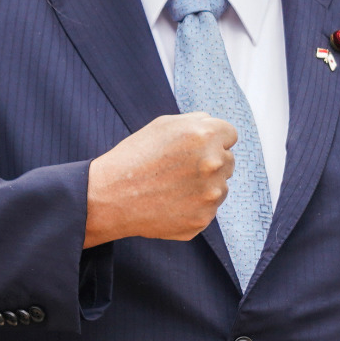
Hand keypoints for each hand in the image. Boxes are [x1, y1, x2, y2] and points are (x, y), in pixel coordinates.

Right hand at [83, 113, 236, 246]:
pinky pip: (208, 209)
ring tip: (172, 187)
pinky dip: (194, 207)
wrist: (109, 197)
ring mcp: (210, 194)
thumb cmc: (133, 157)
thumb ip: (197, 122)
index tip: (195, 148)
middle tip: (180, 169)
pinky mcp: (203, 219)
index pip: (230, 135)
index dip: (212, 140)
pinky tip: (171, 203)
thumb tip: (217, 129)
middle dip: (210, 163)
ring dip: (204, 186)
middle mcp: (214, 163)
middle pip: (228, 161)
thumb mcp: (163, 125)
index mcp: (206, 135)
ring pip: (220, 187)